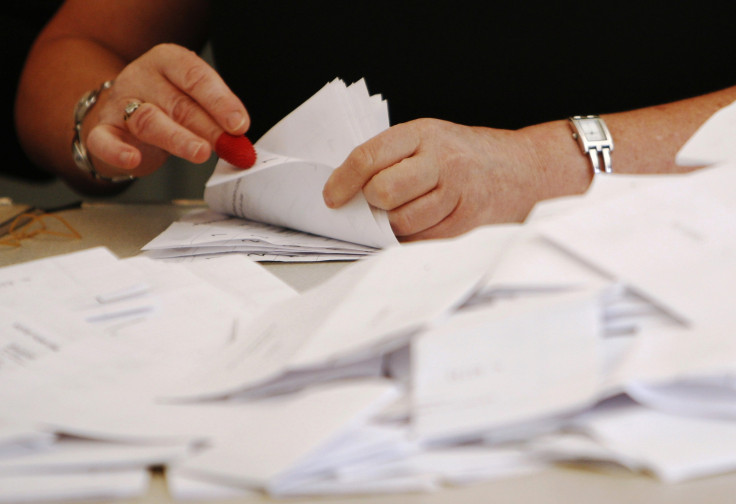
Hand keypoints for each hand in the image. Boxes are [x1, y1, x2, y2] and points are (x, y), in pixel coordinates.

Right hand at [85, 43, 248, 177]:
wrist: (120, 113)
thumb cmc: (164, 105)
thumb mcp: (192, 101)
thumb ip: (215, 115)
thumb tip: (239, 137)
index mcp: (167, 61)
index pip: (195, 76)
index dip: (220, 101)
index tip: (239, 124)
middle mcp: (141, 77)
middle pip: (177, 103)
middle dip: (207, 126)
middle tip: (227, 144)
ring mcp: (119, 103)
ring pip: (149, 121)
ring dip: (178, 138)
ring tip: (200, 152)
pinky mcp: (102, 130)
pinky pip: (105, 141)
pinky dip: (117, 151)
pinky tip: (133, 159)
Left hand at [323, 118, 550, 240]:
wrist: (521, 169)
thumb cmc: (464, 155)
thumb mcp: (428, 139)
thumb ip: (390, 158)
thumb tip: (347, 192)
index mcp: (422, 134)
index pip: (369, 157)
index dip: (343, 181)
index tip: (332, 197)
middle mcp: (441, 161)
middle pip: (384, 193)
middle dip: (373, 204)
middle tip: (379, 204)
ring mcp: (457, 193)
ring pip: (402, 222)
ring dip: (393, 225)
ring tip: (406, 212)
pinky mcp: (467, 223)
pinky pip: (423, 241)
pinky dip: (413, 238)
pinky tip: (423, 223)